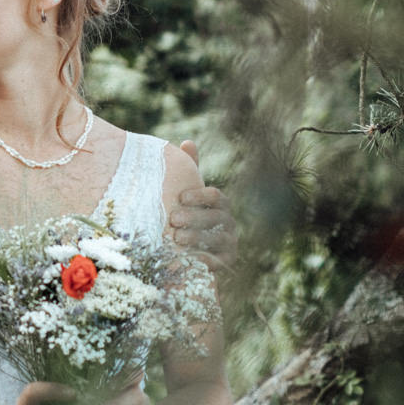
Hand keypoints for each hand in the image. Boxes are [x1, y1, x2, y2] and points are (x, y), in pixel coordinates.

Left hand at [172, 140, 236, 271]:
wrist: (183, 251)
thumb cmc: (184, 215)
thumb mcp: (185, 195)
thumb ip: (188, 172)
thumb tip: (188, 142)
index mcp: (219, 204)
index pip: (216, 197)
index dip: (200, 196)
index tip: (180, 197)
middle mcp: (228, 222)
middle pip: (216, 218)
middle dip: (195, 218)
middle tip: (174, 219)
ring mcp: (229, 243)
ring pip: (217, 239)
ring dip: (197, 238)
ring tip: (177, 239)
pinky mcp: (225, 262)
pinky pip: (219, 262)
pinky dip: (204, 260)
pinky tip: (188, 259)